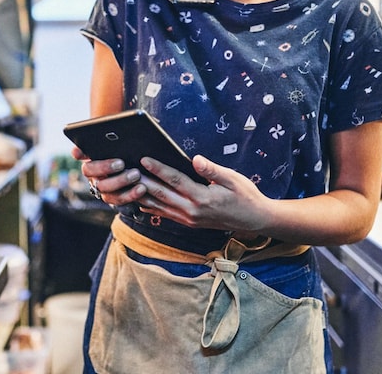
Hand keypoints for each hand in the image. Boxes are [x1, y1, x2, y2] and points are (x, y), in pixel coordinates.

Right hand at [71, 146, 147, 205]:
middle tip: (121, 163)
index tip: (79, 152)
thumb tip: (106, 135)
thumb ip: (114, 140)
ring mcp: (101, 187)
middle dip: (105, 167)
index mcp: (92, 157)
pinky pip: (118, 199)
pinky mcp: (113, 198)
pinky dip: (130, 194)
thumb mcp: (123, 146)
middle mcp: (92, 173)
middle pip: (90, 171)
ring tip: (136, 175)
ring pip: (104, 187)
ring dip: (121, 181)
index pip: (79, 152)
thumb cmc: (129, 154)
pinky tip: (142, 188)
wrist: (141, 171)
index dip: (78, 152)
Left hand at [133, 155, 271, 233]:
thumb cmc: (245, 196)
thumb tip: (194, 159)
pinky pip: (166, 215)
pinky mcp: (189, 223)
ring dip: (143, 195)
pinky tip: (140, 200)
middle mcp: (192, 211)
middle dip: (143, 182)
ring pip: (160, 206)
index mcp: (202, 198)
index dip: (158, 169)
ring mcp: (189, 219)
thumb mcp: (233, 179)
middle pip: (161, 194)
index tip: (144, 159)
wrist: (254, 220)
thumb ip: (212, 170)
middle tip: (127, 170)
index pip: (175, 181)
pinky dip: (152, 207)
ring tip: (128, 183)